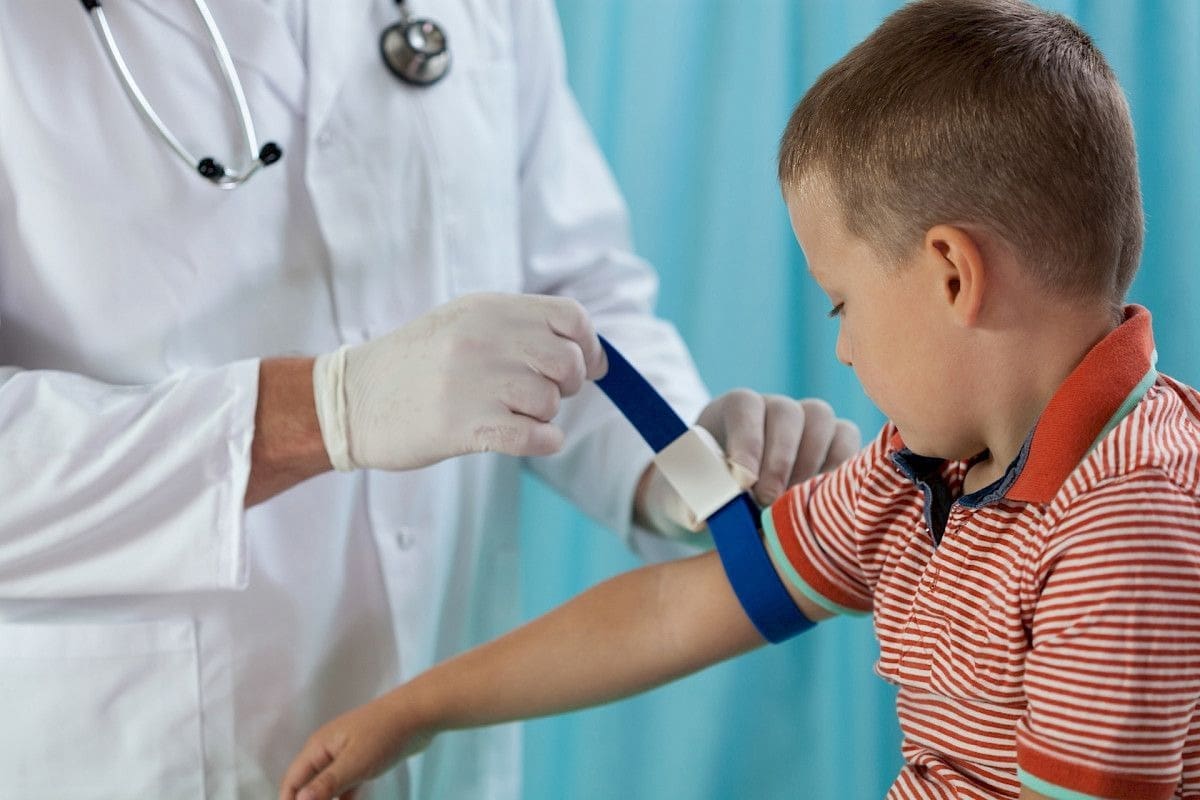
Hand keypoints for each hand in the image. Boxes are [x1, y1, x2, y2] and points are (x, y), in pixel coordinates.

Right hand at [278, 693, 432, 799]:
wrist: (420, 713)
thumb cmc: (386, 733)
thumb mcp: (355, 762)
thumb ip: (326, 783)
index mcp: (318, 747)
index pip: (292, 782)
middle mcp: (327, 751)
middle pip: (308, 785)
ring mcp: (346, 755)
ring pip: (328, 787)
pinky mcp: (364, 760)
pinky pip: (347, 785)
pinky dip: (346, 798)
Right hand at [312, 293, 606, 470]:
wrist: (348, 400)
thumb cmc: (413, 365)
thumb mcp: (461, 323)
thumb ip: (518, 328)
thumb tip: (589, 353)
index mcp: (487, 309)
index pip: (570, 316)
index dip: (587, 345)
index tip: (585, 367)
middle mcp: (484, 339)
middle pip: (567, 361)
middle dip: (566, 385)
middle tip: (539, 395)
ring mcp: (474, 382)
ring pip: (550, 402)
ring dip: (542, 416)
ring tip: (510, 415)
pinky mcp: (466, 427)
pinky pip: (537, 437)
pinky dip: (543, 442)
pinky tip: (527, 439)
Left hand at [636, 391, 859, 535]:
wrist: (730, 506)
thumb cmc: (703, 497)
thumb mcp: (684, 498)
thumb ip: (689, 502)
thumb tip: (699, 517)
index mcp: (733, 410)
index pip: (744, 406)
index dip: (746, 441)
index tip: (742, 482)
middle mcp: (774, 408)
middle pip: (788, 412)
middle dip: (779, 460)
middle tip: (767, 502)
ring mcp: (808, 422)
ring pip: (823, 421)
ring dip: (812, 464)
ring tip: (796, 506)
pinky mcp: (835, 441)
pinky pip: (849, 441)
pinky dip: (841, 470)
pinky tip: (823, 504)